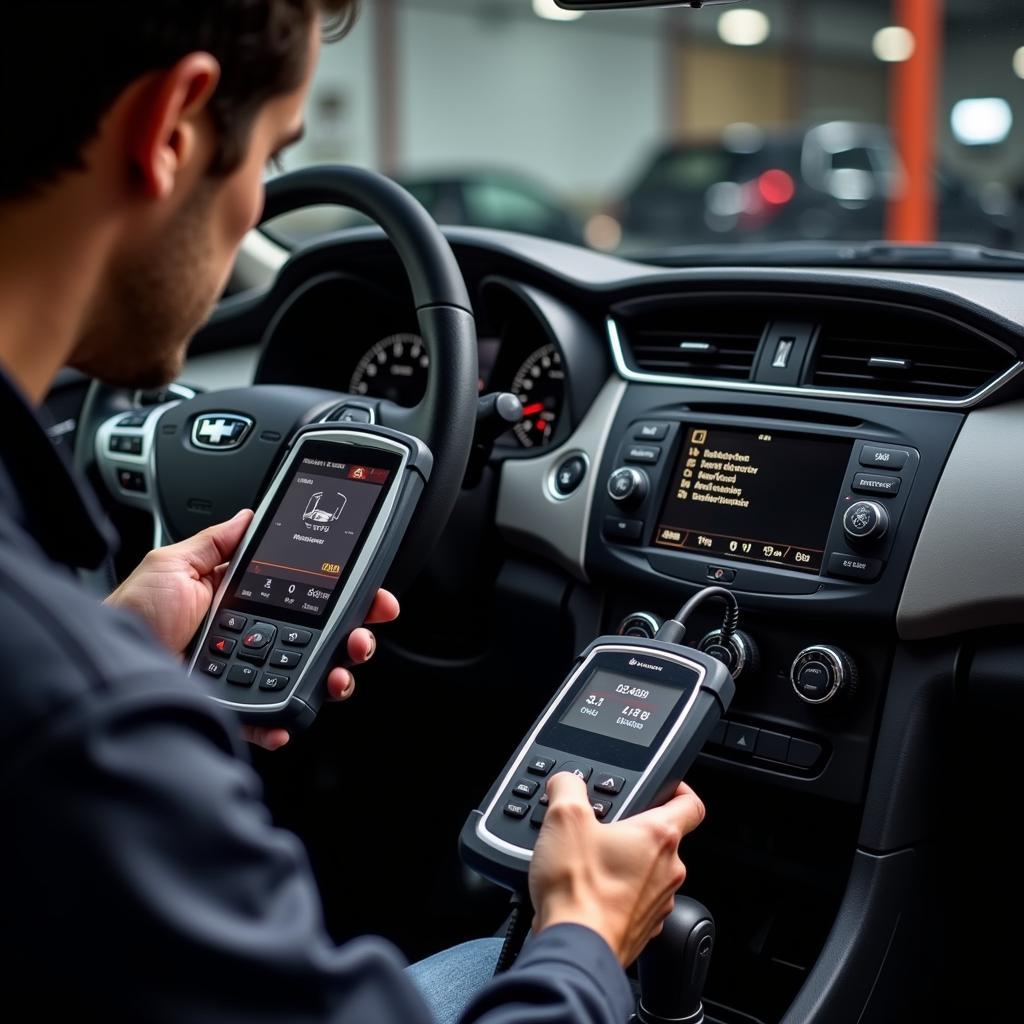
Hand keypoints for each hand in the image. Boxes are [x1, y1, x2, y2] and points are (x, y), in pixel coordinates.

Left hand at [106, 510, 400, 750]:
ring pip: (308, 676)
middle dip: (354, 637)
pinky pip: (273, 714)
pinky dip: (288, 717)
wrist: (107, 668)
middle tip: (362, 636)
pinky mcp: (238, 704)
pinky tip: (292, 711)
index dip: (344, 595)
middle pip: (320, 639)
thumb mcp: (172, 562)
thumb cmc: (132, 614)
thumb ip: (215, 542)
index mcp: (244, 600)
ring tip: (338, 674)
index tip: (369, 595)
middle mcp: (253, 637)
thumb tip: (248, 515)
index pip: (308, 595)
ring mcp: (249, 672)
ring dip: (335, 676)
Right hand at [528, 773, 704, 966]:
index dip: (678, 789)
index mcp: (658, 836)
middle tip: (602, 827)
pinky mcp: (643, 928)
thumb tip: (567, 782)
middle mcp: (668, 870)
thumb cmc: (577, 889)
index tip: (664, 787)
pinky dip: (617, 894)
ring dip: (624, 863)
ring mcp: (658, 902)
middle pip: (661, 838)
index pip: (690, 804)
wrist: (573, 947)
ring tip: (587, 861)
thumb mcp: (563, 818)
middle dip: (633, 830)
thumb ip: (569, 787)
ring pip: (648, 871)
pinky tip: (588, 891)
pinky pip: (635, 901)